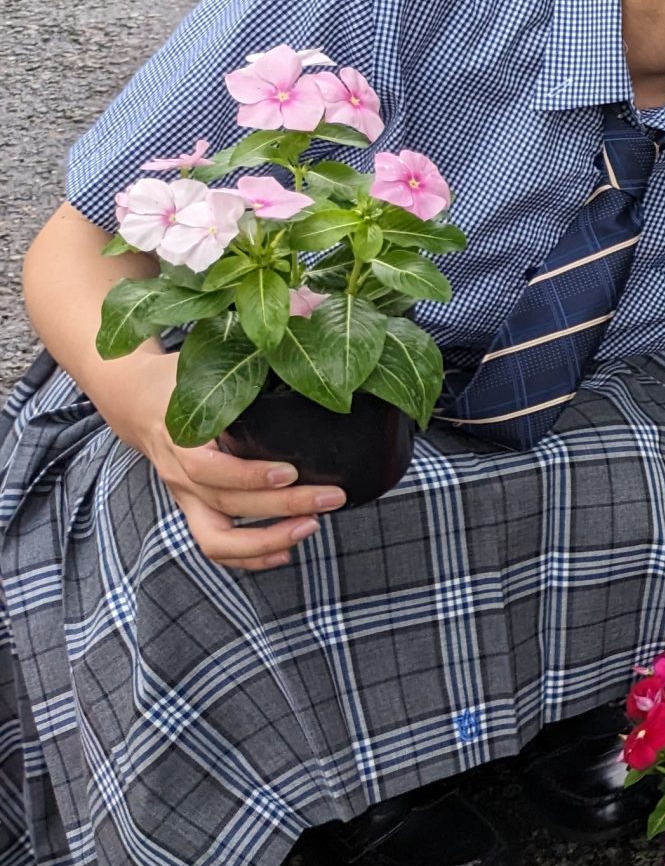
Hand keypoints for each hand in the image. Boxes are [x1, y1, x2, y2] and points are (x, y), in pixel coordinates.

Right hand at [107, 354, 342, 569]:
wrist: (131, 395)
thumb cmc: (181, 372)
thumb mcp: (210, 350)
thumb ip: (256, 338)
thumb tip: (308, 308)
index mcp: (182, 431)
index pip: (209, 466)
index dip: (248, 474)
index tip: (290, 470)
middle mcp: (180, 469)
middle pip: (227, 503)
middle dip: (282, 506)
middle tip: (332, 497)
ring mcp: (185, 493)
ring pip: (216, 537)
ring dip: (265, 540)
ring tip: (312, 528)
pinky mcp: (193, 506)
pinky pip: (215, 544)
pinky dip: (249, 556)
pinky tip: (287, 549)